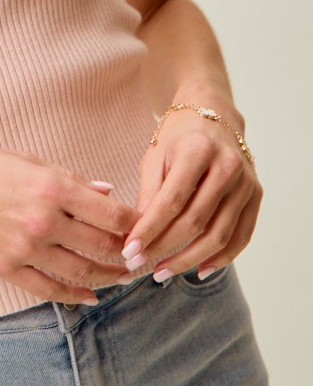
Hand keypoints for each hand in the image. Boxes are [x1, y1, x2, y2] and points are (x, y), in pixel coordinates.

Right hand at [0, 144, 137, 303]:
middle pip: (102, 246)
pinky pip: (48, 288)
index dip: (134, 222)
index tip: (145, 224)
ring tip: (121, 276)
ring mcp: (24, 248)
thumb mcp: (26, 159)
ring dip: (107, 277)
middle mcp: (43, 220)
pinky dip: (73, 294)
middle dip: (126, 253)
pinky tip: (88, 295)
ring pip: (81, 272)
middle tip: (141, 255)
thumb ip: (70, 178)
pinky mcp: (7, 267)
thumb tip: (106, 191)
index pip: (110, 213)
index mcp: (52, 187)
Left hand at [121, 107, 261, 279]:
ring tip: (162, 271)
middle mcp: (228, 167)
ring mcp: (246, 183)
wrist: (214, 114)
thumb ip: (149, 193)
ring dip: (189, 259)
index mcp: (198, 151)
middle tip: (139, 264)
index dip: (150, 229)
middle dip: (164, 248)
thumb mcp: (156, 155)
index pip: (172, 201)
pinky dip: (221, 259)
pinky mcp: (256, 196)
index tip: (129, 250)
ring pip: (219, 235)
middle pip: (195, 221)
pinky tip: (199, 270)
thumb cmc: (179, 136)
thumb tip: (137, 235)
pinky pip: (240, 237)